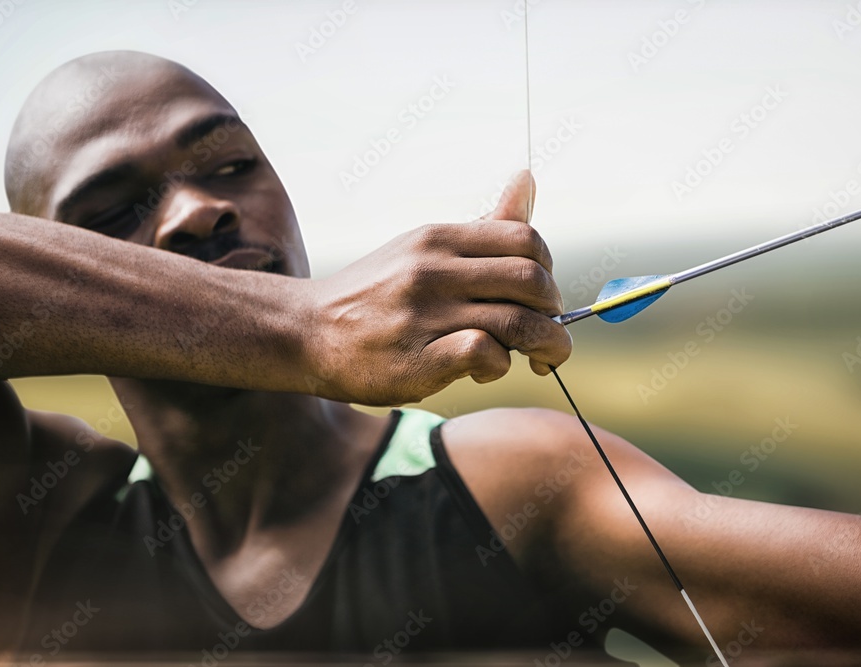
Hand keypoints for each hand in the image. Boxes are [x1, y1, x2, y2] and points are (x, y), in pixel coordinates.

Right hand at [304, 170, 570, 404]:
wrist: (305, 331)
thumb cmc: (374, 292)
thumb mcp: (422, 247)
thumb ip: (483, 225)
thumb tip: (528, 178)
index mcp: (438, 239)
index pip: (526, 241)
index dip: (548, 272)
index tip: (540, 297)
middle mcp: (433, 270)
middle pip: (532, 282)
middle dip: (555, 312)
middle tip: (547, 333)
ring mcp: (424, 314)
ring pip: (518, 323)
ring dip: (544, 347)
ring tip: (539, 360)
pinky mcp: (416, 359)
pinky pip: (484, 354)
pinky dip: (500, 366)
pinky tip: (486, 368)